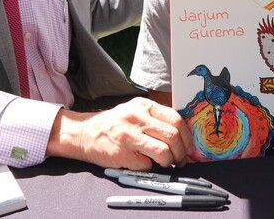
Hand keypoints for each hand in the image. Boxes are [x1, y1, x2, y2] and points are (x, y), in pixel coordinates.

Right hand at [48, 97, 194, 169]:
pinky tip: (142, 162)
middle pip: (172, 136)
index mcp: (144, 105)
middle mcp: (137, 117)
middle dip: (181, 152)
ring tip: (164, 163)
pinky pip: (146, 165)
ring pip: (163, 152)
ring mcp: (128, 135)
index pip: (176, 119)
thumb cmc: (114, 124)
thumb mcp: (135, 111)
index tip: (189, 148)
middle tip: (180, 160)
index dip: (187, 137)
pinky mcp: (122, 153)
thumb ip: (156, 118)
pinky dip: (149, 167)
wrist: (84, 133)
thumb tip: (183, 136)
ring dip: (168, 162)